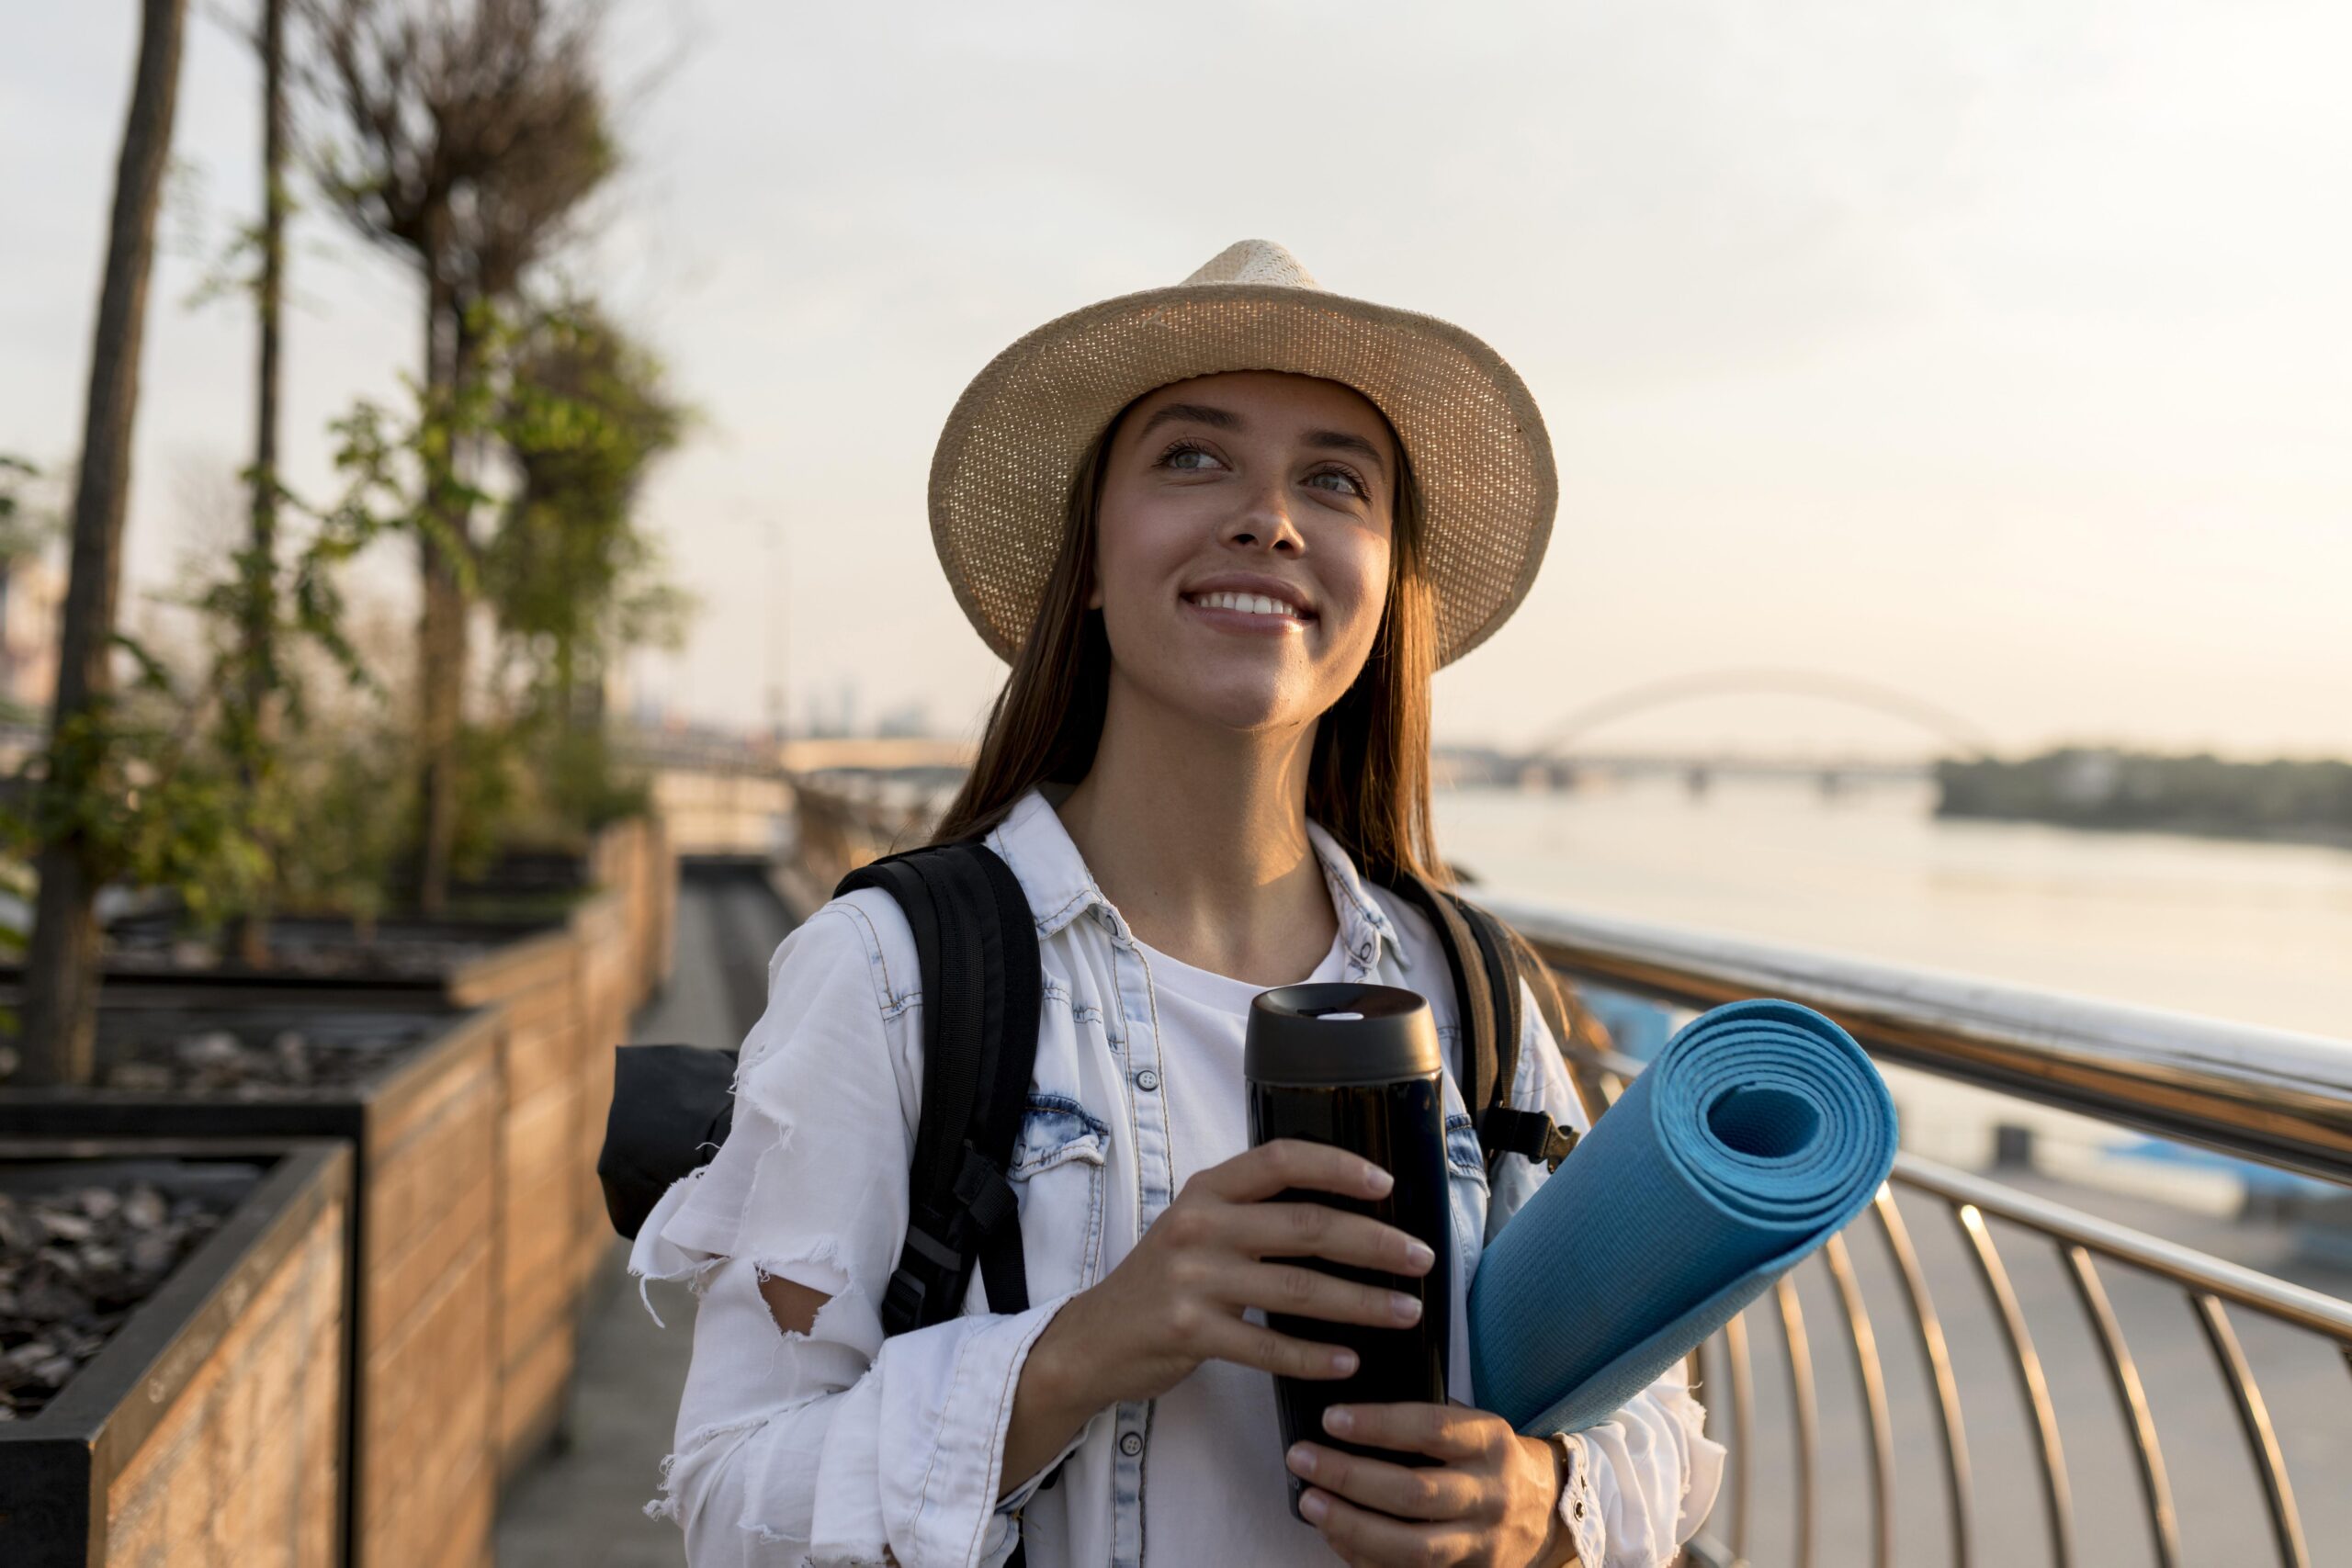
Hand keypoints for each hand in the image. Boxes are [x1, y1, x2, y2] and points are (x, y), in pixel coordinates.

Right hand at [1023, 1139, 1435, 1411]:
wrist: (1091, 1338)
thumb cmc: (1162, 1280)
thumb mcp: (1197, 1226)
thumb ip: (1252, 1212)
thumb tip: (1342, 1207)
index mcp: (1207, 1189)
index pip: (1282, 1160)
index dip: (1339, 1167)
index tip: (1387, 1185)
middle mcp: (1200, 1225)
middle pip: (1306, 1226)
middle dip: (1374, 1243)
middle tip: (1422, 1260)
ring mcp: (1192, 1279)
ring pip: (1298, 1289)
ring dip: (1362, 1303)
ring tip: (1406, 1311)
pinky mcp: (1189, 1332)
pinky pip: (1267, 1346)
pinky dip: (1314, 1356)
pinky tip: (1349, 1362)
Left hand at [1285, 1403, 1570, 1566]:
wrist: (1546, 1512)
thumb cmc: (1490, 1458)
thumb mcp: (1475, 1426)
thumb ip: (1428, 1420)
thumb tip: (1352, 1414)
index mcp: (1489, 1442)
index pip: (1431, 1429)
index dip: (1378, 1424)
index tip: (1331, 1418)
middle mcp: (1489, 1493)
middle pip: (1414, 1492)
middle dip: (1349, 1476)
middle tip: (1301, 1457)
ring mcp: (1481, 1541)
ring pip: (1412, 1546)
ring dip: (1351, 1525)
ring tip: (1310, 1502)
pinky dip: (1365, 1556)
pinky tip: (1334, 1534)